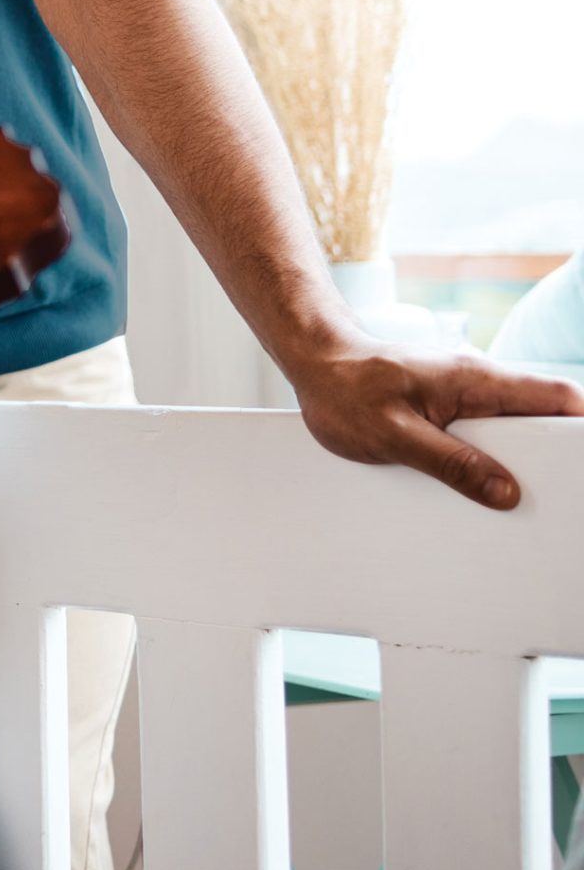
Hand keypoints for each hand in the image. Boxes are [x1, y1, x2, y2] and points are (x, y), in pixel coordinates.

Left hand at [283, 333, 583, 508]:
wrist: (313, 364)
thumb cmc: (345, 389)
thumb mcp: (394, 434)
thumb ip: (451, 463)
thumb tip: (505, 493)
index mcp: (476, 381)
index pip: (557, 396)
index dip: (582, 429)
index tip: (582, 466)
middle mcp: (478, 385)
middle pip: (541, 420)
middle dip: (554, 458)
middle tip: (556, 499)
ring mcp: (464, 398)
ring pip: (512, 433)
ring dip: (518, 464)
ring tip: (518, 505)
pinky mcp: (447, 412)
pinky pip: (482, 439)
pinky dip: (489, 463)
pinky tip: (479, 492)